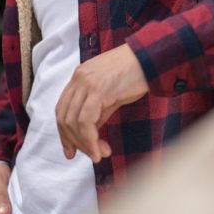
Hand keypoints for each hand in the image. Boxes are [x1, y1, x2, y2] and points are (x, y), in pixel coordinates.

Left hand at [55, 43, 149, 162]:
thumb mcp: (111, 93)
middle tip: (90, 155)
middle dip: (74, 142)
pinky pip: (86, 121)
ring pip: (73, 122)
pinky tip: (99, 149)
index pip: (62, 109)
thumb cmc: (135, 74)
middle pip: (64, 118)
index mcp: (79, 76)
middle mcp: (78, 78)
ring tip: (98, 155)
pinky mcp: (98, 90)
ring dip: (84, 144)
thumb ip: (97, 110)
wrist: (150, 58)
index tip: (71, 150)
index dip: (64, 133)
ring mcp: (86, 83)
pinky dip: (90, 139)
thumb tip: (90, 134)